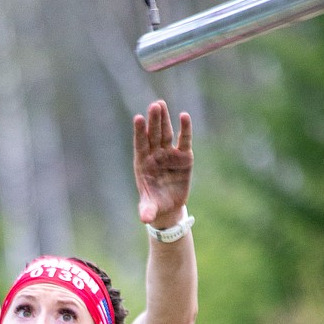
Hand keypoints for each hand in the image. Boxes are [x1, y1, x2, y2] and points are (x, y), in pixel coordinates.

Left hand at [133, 102, 192, 228]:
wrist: (168, 207)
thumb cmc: (155, 205)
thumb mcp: (150, 209)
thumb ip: (147, 211)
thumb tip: (145, 219)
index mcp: (143, 164)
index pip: (140, 144)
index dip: (139, 132)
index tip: (138, 118)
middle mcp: (155, 155)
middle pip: (154, 135)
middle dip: (154, 121)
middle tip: (154, 105)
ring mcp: (169, 154)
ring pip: (166, 133)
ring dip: (164, 119)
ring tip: (161, 104)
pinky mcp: (183, 156)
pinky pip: (184, 140)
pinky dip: (185, 129)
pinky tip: (184, 116)